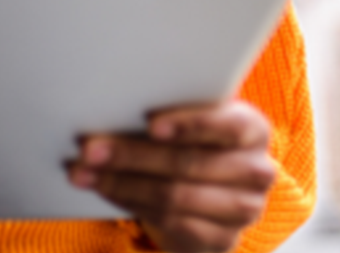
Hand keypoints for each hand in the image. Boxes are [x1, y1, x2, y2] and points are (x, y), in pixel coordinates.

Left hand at [66, 100, 275, 252]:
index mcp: (252, 128)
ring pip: (173, 197)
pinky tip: (105, 190)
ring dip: (120, 183)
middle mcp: (256, 171)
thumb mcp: (190, 115)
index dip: (188, 125)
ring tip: (83, 172)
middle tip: (89, 148)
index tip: (150, 125)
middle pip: (188, 164)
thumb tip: (111, 101)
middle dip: (132, 155)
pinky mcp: (222, 239)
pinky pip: (170, 223)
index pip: (226, 126)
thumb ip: (167, 108)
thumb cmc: (193, 136)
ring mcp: (243, 210)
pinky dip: (130, 203)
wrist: (214, 185)